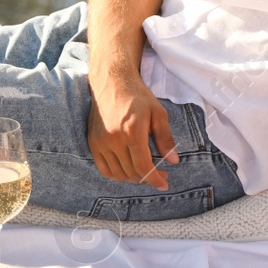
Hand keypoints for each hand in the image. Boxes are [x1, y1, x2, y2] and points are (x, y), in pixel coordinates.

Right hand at [86, 73, 178, 188]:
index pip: (143, 167)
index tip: (164, 184)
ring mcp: (101, 142)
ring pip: (118, 174)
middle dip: (147, 179)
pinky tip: (128, 172)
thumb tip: (174, 161)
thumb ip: (165, 138)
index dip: (155, 180)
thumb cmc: (138, 96)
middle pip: (131, 172)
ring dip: (133, 179)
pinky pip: (104, 169)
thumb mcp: (158, 113)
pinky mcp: (93, 143)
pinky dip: (116, 175)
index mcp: (132, 132)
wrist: (111, 82)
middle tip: (160, 175)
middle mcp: (114, 139)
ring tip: (145, 173)